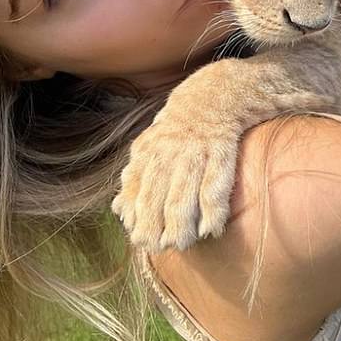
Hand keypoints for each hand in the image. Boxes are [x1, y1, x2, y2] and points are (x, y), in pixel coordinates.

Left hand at [112, 76, 239, 251]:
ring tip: (181, 244)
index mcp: (150, 150)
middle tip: (157, 248)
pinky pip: (215, 184)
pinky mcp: (222, 148)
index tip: (136, 236)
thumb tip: (119, 209)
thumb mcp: (154, 143)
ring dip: (180, 225)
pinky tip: (211, 229)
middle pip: (155, 196)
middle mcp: (169, 152)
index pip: (135, 187)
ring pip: (182, 196)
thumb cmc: (184, 124)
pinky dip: (213, 210)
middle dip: (153, 226)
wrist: (220, 91)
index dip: (135, 214)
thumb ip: (137, 175)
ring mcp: (195, 151)